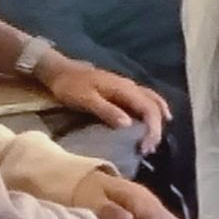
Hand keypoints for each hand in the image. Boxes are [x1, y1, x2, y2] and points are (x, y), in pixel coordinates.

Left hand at [38, 54, 170, 150]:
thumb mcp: (85, 99)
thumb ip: (107, 110)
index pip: (148, 109)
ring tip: (155, 138)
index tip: (144, 148)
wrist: (60, 70)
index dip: (152, 129)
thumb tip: (128, 124)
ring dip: (157, 120)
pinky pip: (146, 99)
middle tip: (149, 149)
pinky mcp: (123, 89)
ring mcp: (128, 86)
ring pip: (153, 101)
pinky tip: (153, 119)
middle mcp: (131, 86)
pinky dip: (154, 111)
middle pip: (154, 106)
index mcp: (125, 89)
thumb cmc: (70, 86)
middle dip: (156, 129)